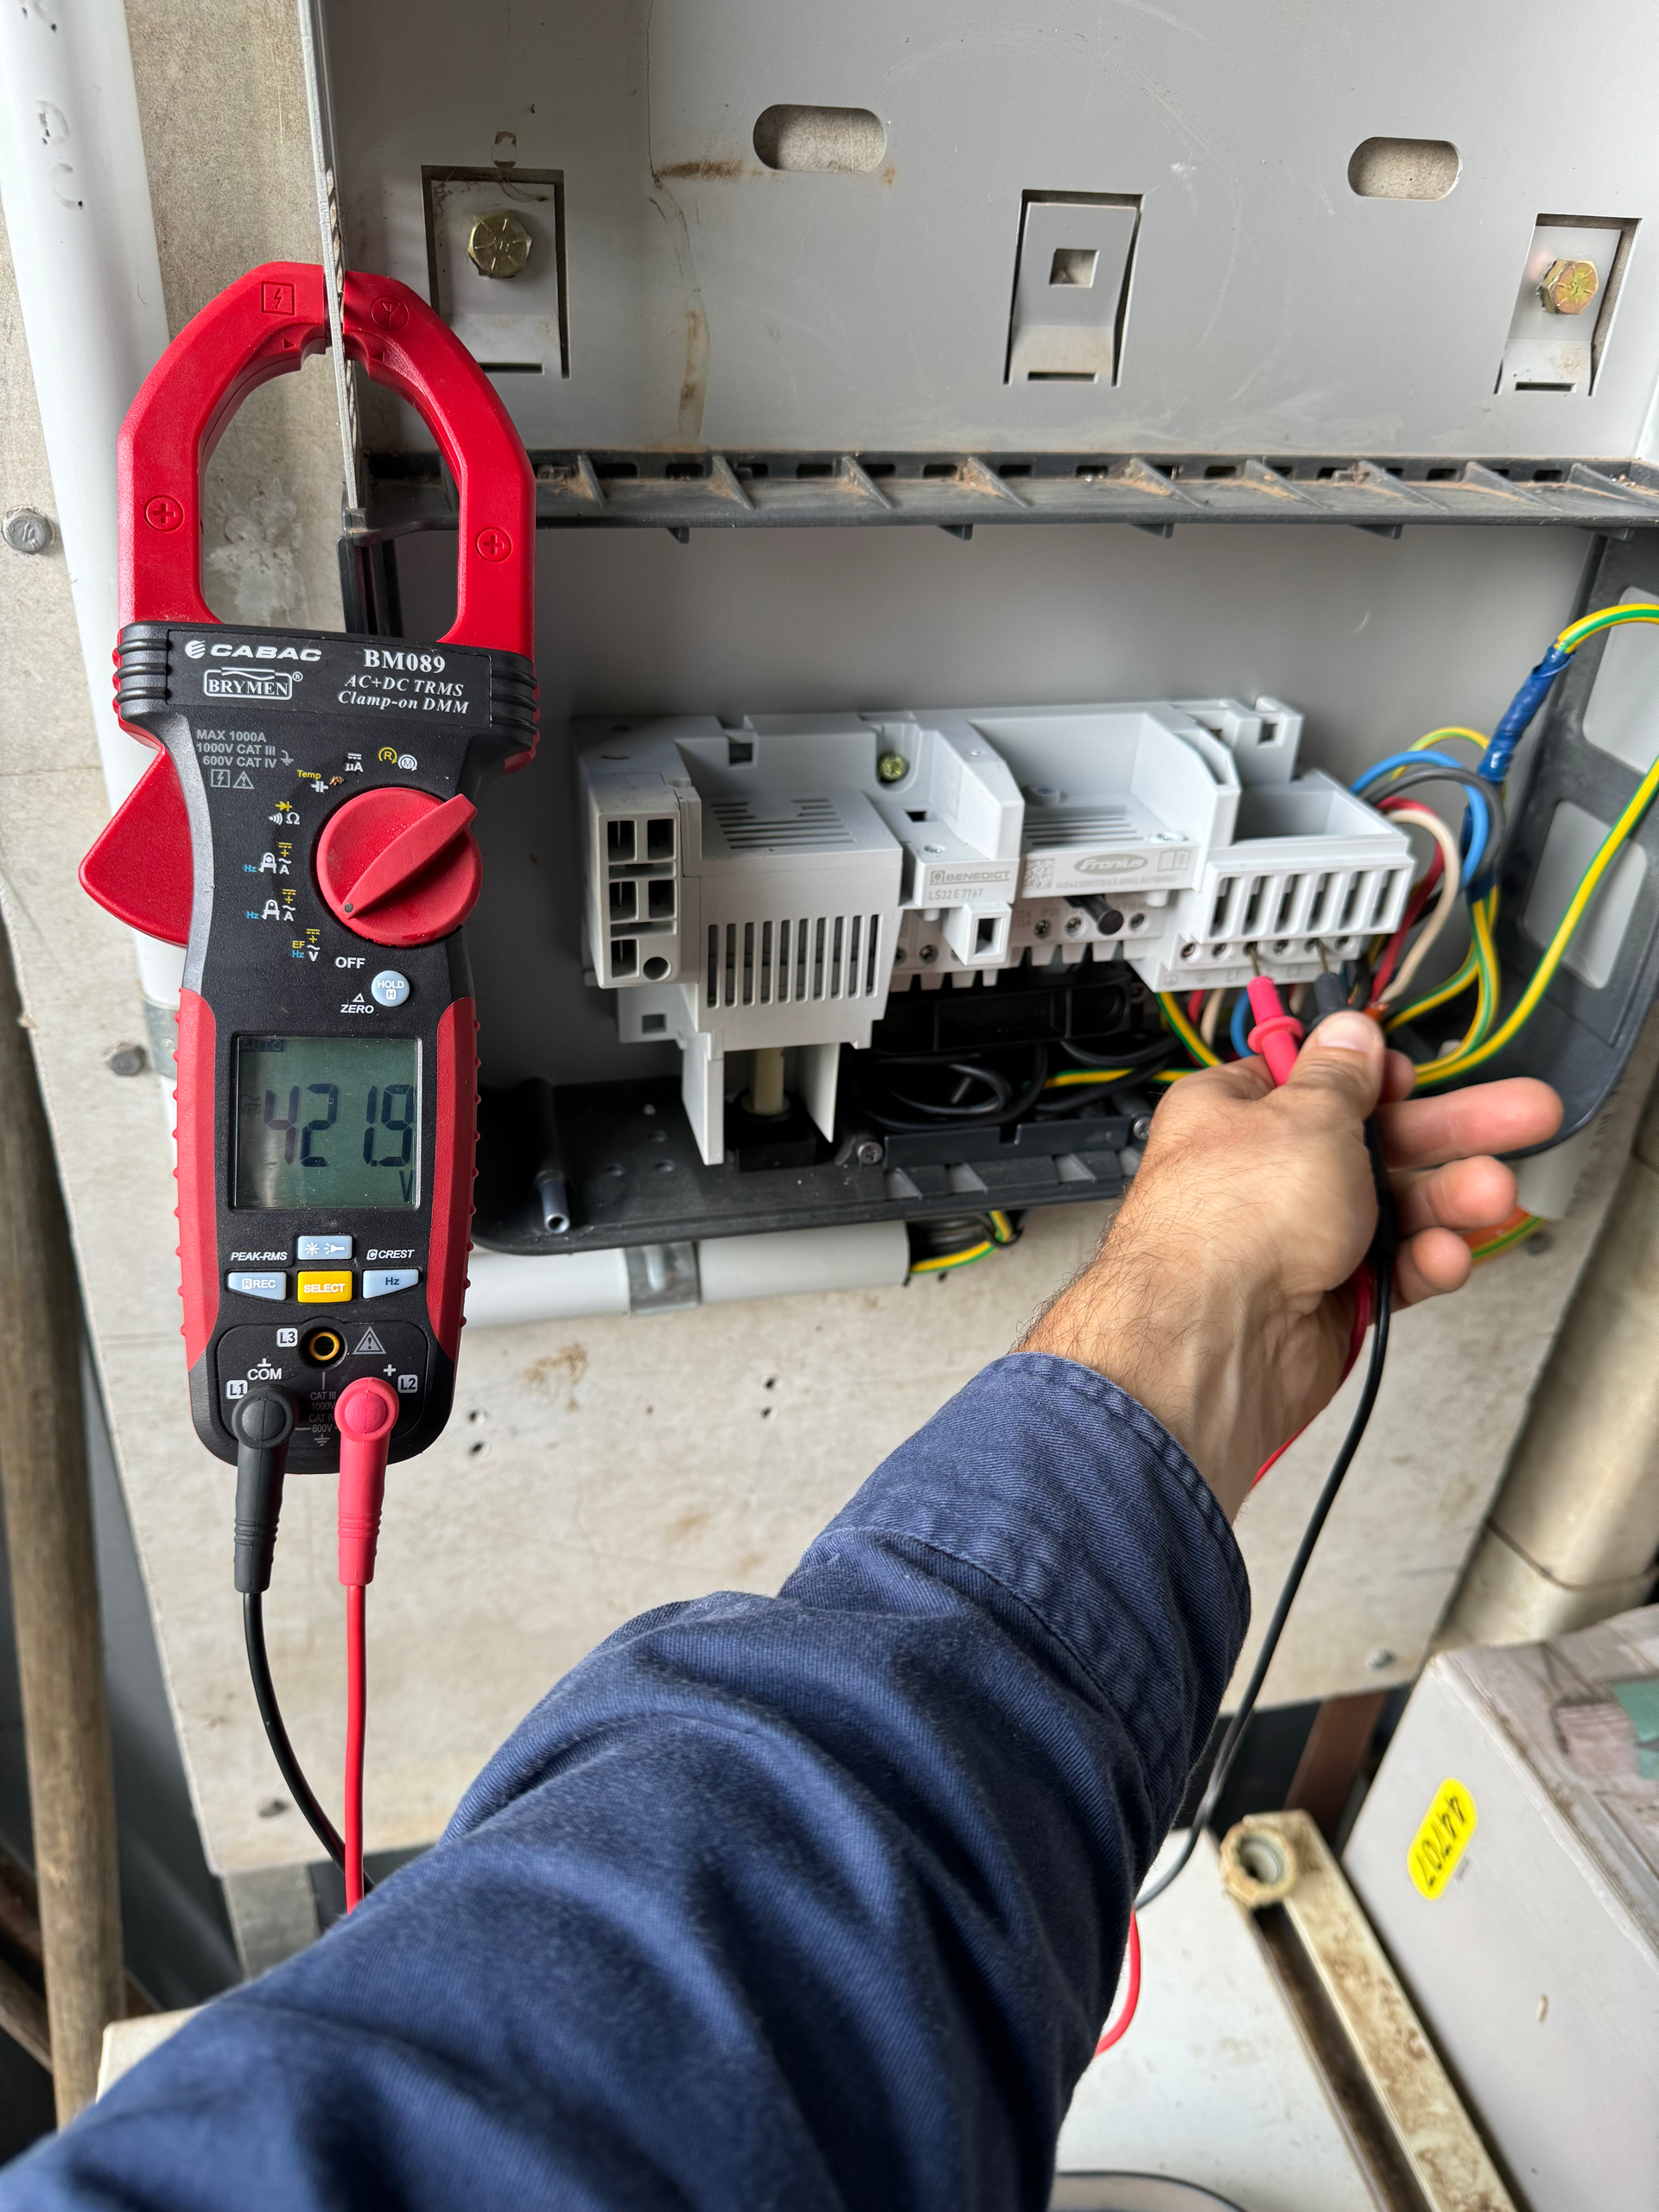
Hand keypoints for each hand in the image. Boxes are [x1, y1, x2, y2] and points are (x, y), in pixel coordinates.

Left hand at [1017, 1011, 1560, 1519]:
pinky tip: (1444, 1255)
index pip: (1314, 1080)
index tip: (1419, 1073)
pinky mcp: (1324, 1299)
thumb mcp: (1305, 1116)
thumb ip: (1342, 1077)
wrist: (1215, 1341)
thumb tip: (1351, 1033)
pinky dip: (1419, 1263)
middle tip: (1521, 1115)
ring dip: (1447, 1199)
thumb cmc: (1230, 1223)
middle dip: (1451, 1129)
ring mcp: (1294, 1240)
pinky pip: (1388, 1271)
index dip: (1373, 1076)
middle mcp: (1263, 1174)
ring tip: (1493, 1192)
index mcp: (1236, 1112)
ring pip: (1392, 1208)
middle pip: (1374, 1140)